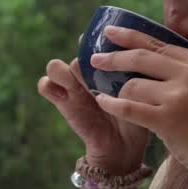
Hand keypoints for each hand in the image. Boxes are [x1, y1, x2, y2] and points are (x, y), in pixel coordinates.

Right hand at [37, 53, 148, 174]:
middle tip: (100, 77)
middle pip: (76, 53)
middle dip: (87, 62)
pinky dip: (48, 86)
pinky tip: (65, 96)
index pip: (95, 42)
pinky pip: (44, 85)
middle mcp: (86, 71)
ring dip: (66, 73)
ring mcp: (71, 85)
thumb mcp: (141, 93)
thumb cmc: (137, 116)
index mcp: (105, 64)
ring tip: (84, 89)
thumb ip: (136, 75)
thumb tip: (142, 55)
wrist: (124, 146)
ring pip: (56, 66)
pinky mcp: (60, 101)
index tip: (108, 48)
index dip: (97, 42)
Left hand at [88, 26, 187, 185]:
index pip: (159, 44)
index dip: (131, 37)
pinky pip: (128, 107)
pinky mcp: (168, 119)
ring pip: (132, 85)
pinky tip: (101, 102)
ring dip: (117, 92)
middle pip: (141, 57)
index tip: (111, 32)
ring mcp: (180, 96)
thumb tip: (155, 59)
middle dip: (113, 57)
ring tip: (109, 96)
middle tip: (95, 59)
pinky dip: (111, 104)